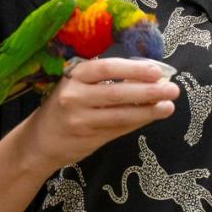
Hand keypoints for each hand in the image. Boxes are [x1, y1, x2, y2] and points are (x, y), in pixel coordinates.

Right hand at [16, 56, 178, 173]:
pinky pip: (119, 129)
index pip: (105, 69)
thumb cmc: (64, 107)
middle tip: (172, 89)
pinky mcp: (88, 139)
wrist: (39, 142)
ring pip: (120, 115)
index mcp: (73, 76)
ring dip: (148, 110)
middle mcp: (74, 97)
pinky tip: (153, 116)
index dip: (132, 69)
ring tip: (169, 106)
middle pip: (116, 93)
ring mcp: (80, 120)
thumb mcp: (78, 86)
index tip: (156, 71)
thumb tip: (148, 75)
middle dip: (148, 91)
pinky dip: (138, 122)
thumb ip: (107, 80)